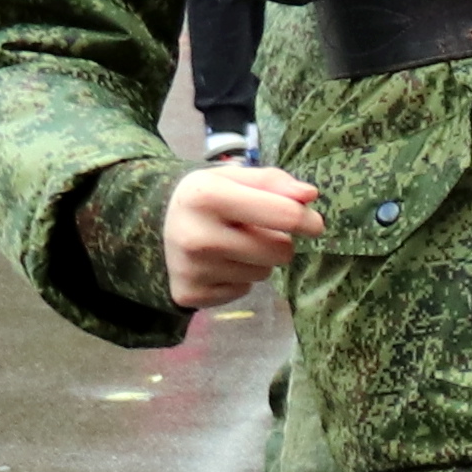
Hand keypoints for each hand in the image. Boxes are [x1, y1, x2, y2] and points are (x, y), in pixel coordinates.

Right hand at [164, 162, 321, 306]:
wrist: (158, 225)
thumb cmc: (209, 198)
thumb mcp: (235, 178)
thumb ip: (275, 182)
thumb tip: (309, 195)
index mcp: (207, 196)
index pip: (285, 215)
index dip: (308, 220)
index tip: (312, 222)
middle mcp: (196, 235)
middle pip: (280, 251)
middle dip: (278, 240)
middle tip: (255, 230)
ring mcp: (191, 268)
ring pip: (264, 273)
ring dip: (258, 260)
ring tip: (232, 245)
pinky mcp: (190, 294)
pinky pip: (244, 290)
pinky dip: (239, 278)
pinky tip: (218, 263)